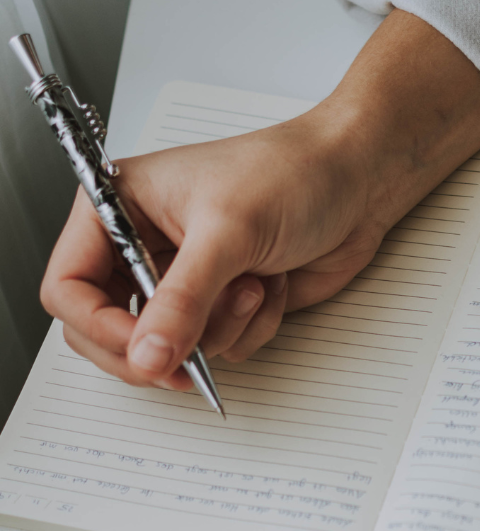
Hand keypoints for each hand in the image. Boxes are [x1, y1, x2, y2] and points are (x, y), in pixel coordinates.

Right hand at [40, 10, 479, 390]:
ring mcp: (188, 281)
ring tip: (254, 282)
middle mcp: (145, 248)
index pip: (70, 289)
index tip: (146, 349)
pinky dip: (254, 327)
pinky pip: (224, 348)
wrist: (357, 183)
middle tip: (193, 352)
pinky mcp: (228, 304)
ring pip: (177, 347)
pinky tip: (271, 286)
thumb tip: (147, 356)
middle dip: (161, 346)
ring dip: (224, 327)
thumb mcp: (227, 234)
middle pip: (113, 333)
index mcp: (118, 209)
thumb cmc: (291, 175)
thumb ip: (182, 301)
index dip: (101, 329)